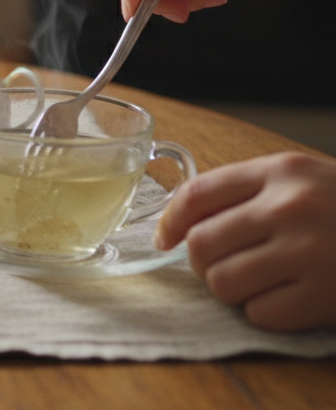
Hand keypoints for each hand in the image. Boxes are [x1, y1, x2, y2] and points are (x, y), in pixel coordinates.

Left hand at [154, 152, 335, 331]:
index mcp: (282, 171)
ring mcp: (309, 252)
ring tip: (256, 282)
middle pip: (202, 245)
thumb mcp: (305, 179)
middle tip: (222, 266)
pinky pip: (259, 313)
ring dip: (231, 290)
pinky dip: (265, 312)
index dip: (170, 222)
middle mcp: (291, 207)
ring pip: (223, 283)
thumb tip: (183, 222)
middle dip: (202, 263)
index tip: (166, 239)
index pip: (198, 195)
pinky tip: (288, 299)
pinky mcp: (324, 295)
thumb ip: (249, 190)